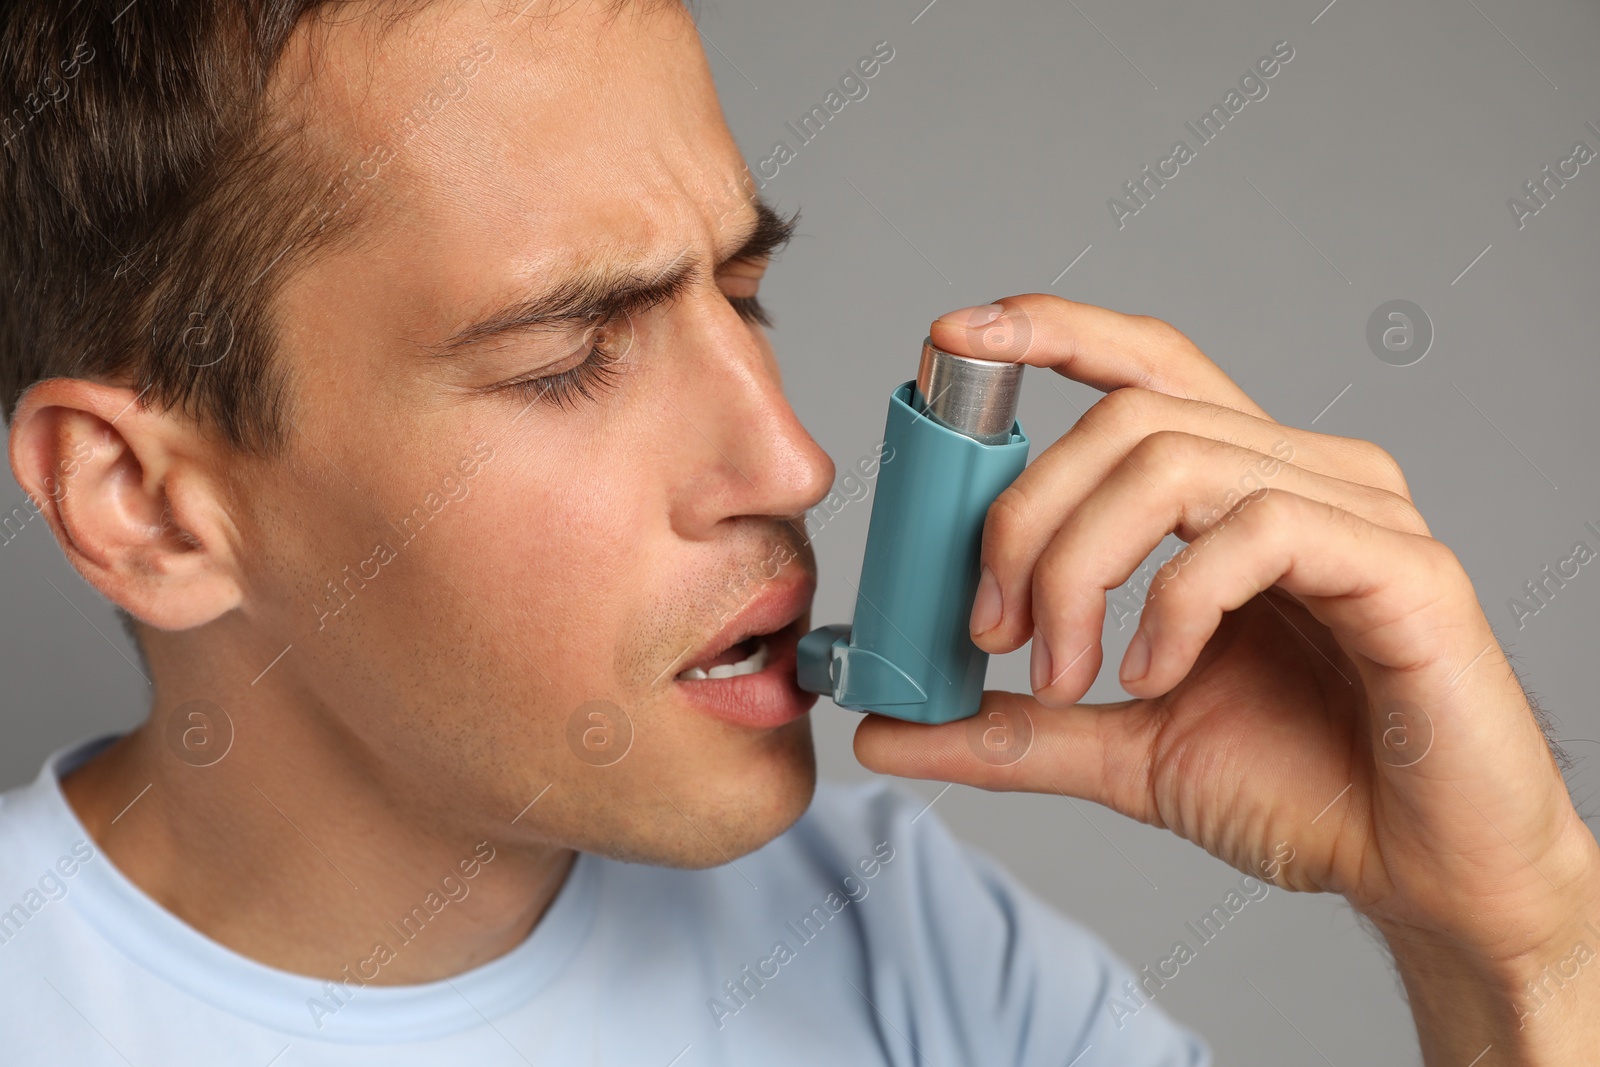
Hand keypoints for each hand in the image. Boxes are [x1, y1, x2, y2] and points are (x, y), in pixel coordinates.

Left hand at [853, 295, 1599, 1057]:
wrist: (1426, 873)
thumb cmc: (1301, 789)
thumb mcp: (1120, 748)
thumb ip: (1008, 725)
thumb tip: (886, 724)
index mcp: (1238, 490)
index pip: (1145, 364)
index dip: (1049, 330)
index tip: (950, 343)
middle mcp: (1300, 474)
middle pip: (1129, 414)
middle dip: (1024, 514)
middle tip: (984, 627)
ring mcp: (1358, 511)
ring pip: (1175, 460)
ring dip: (1078, 568)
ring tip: (1062, 672)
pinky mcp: (1405, 568)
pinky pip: (1254, 532)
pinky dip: (1173, 605)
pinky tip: (1154, 679)